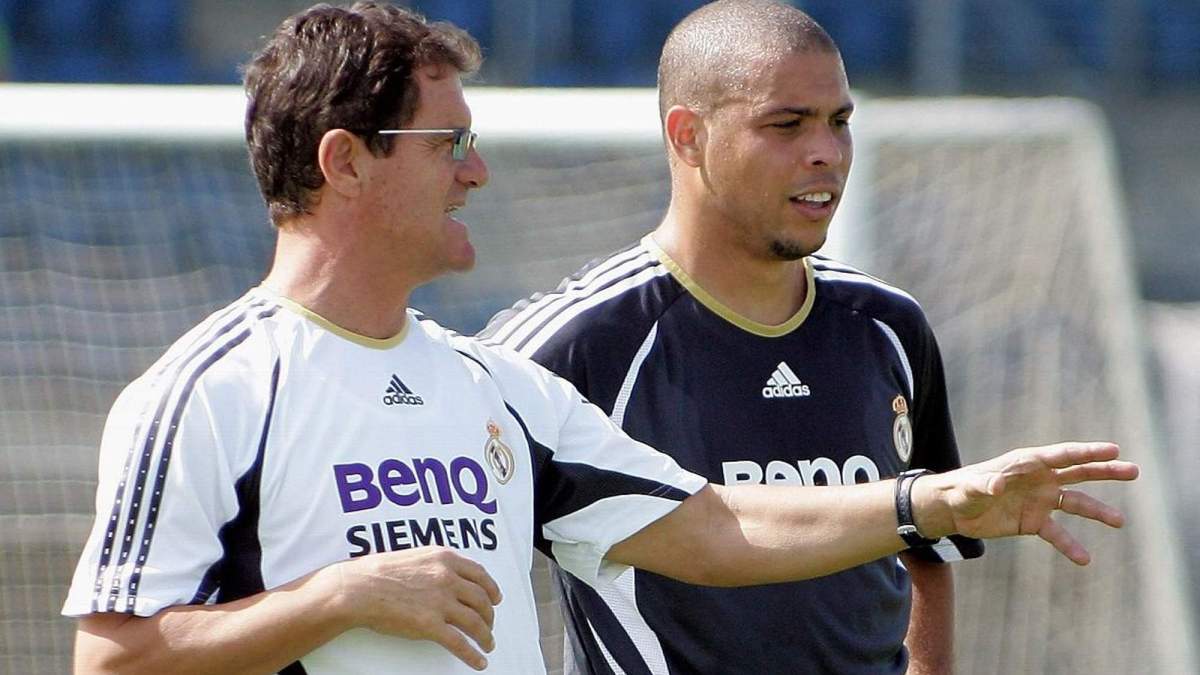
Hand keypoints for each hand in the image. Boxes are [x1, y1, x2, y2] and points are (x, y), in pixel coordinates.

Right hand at [335, 547, 502, 670]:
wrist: (358, 588)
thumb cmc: (378, 572)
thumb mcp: (415, 556)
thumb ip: (436, 565)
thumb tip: (449, 577)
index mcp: (445, 559)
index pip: (480, 574)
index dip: (492, 589)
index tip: (496, 598)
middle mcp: (447, 578)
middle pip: (482, 599)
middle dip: (490, 615)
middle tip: (489, 624)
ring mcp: (441, 602)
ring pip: (476, 622)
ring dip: (486, 635)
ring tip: (488, 644)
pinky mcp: (431, 625)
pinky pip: (460, 643)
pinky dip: (473, 654)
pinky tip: (479, 661)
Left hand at [917, 442, 1138, 564]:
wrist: (953, 510)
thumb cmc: (961, 490)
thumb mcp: (971, 487)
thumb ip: (985, 485)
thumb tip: (996, 486)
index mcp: (1027, 463)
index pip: (1063, 455)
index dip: (1088, 451)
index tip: (1113, 450)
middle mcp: (1039, 479)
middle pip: (1079, 472)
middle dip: (1105, 471)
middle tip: (1133, 471)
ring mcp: (1039, 500)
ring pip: (1075, 503)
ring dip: (1097, 511)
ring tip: (1119, 521)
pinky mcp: (1033, 522)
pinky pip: (1057, 534)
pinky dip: (1070, 545)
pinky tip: (1084, 558)